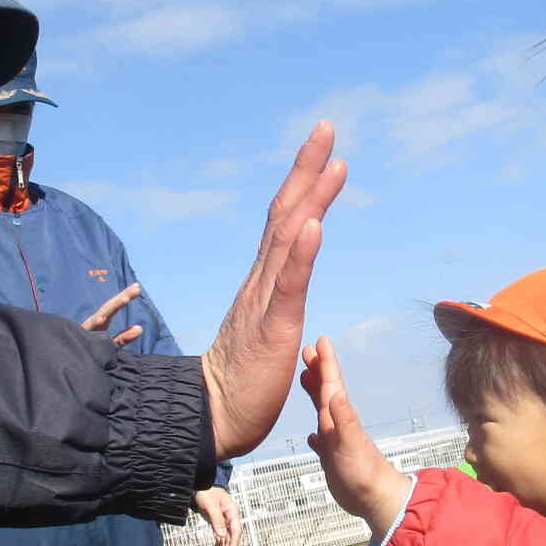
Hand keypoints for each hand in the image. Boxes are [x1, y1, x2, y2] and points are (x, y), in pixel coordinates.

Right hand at [81, 282, 143, 347]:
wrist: (71, 360)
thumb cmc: (89, 352)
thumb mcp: (109, 345)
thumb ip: (123, 337)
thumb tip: (140, 328)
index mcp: (100, 322)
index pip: (114, 307)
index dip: (125, 296)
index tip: (137, 287)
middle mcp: (93, 322)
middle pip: (109, 307)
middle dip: (122, 297)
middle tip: (137, 288)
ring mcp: (86, 329)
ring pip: (100, 316)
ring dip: (112, 308)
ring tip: (125, 299)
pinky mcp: (80, 338)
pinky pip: (87, 331)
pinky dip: (94, 324)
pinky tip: (101, 319)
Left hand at [191, 487, 241, 545]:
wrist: (200, 486)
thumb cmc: (206, 492)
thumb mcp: (210, 505)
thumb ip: (217, 520)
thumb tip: (221, 537)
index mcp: (232, 512)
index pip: (236, 530)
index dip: (233, 543)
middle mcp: (230, 519)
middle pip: (229, 539)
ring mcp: (224, 523)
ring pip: (223, 542)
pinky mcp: (218, 525)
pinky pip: (218, 540)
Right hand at [201, 123, 345, 459]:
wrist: (211, 418)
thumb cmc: (239, 383)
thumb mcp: (267, 333)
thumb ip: (276, 306)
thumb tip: (286, 290)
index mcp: (263, 283)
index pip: (285, 223)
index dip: (304, 184)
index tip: (323, 151)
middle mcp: (262, 282)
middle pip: (285, 213)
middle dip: (307, 169)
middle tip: (326, 127)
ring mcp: (265, 302)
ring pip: (290, 238)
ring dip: (312, 197)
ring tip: (333, 161)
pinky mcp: (272, 327)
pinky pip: (289, 284)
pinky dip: (303, 250)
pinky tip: (316, 222)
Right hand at [299, 335, 407, 537]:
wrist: (376, 499)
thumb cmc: (364, 473)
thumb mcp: (350, 444)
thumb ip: (344, 419)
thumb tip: (334, 392)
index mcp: (340, 418)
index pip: (331, 384)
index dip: (325, 362)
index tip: (321, 341)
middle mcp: (337, 425)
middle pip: (324, 392)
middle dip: (317, 370)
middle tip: (307, 349)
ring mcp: (335, 441)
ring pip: (321, 411)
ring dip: (314, 394)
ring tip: (305, 378)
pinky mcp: (333, 459)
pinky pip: (321, 441)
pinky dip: (315, 435)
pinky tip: (312, 436)